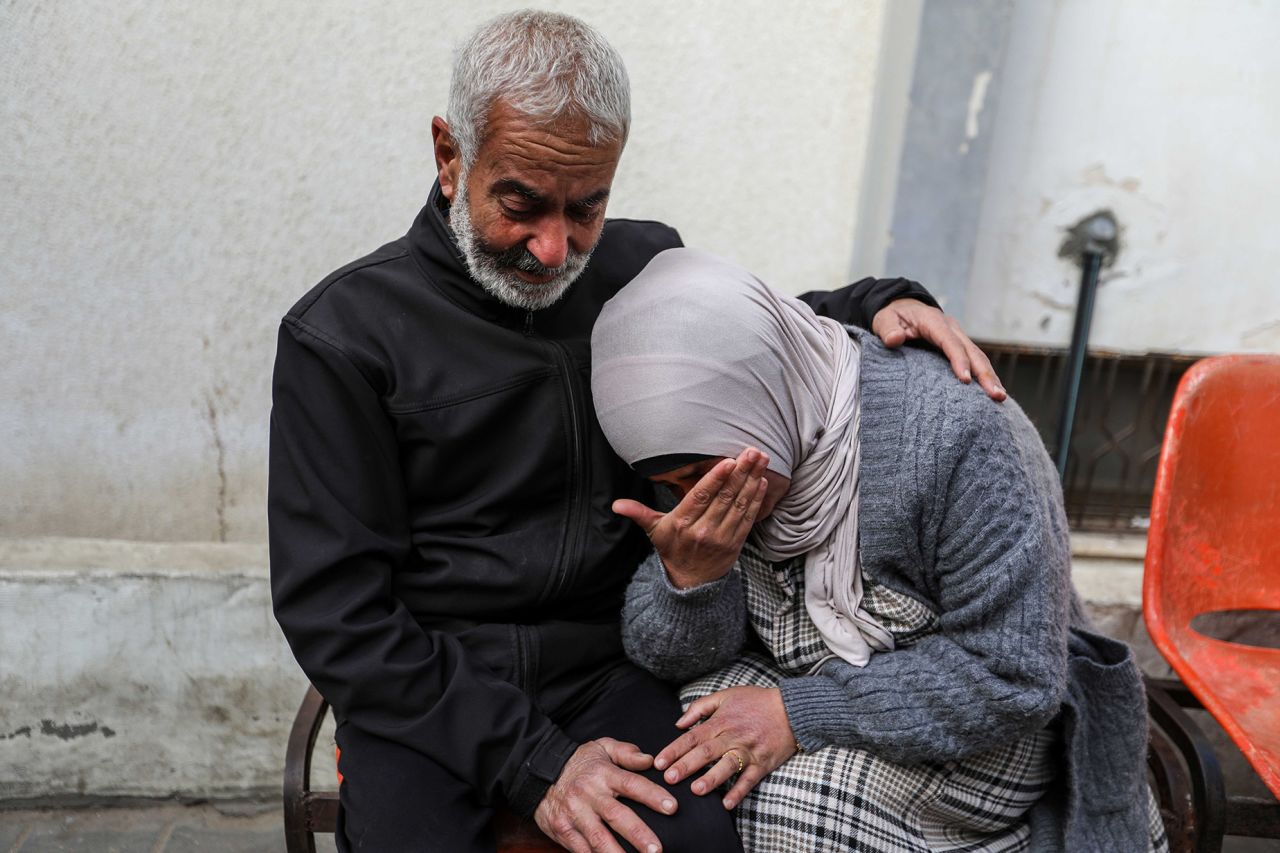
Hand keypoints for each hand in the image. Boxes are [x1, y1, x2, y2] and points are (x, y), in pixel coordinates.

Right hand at [534, 738, 674, 852]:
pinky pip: (580, 849)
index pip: (631, 784)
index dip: (652, 795)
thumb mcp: (601, 748)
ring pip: (598, 837)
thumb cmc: (578, 762)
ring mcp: (575, 814)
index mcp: (603, 774)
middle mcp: (590, 795)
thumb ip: (626, 753)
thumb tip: (649, 760)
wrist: (537, 772)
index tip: (672, 807)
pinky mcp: (563, 830)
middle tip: (657, 849)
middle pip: (616, 816)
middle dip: (638, 833)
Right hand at [612, 448, 768, 588]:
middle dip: (741, 472)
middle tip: (752, 452)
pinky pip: (748, 518)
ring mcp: (722, 538)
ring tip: (761, 460)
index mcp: (682, 523)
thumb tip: (616, 505)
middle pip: (724, 497)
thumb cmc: (672, 550)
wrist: (690, 583)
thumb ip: (638, 513)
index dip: (715, 479)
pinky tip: (761, 482)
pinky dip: (756, 499)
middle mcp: (703, 530)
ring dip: (752, 481)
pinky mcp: (736, 543)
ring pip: (739, 505)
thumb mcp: (654, 531)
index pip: (700, 497)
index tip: (728, 462)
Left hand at [653, 686, 796, 810]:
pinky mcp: (763, 763)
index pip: (692, 737)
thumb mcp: (726, 695)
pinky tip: (727, 804)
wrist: (792, 709)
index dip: (674, 750)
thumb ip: (700, 707)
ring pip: (727, 765)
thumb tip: (679, 722)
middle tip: (669, 778)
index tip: (658, 762)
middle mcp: (733, 736)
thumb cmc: (756, 701)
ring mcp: (748, 750)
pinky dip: (739, 791)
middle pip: (706, 752)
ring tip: (696, 790)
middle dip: (686, 765)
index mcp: (721, 721)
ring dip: (712, 778)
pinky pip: (750, 779)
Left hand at [871, 298, 1005, 400]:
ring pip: (979, 356)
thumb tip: (894, 339)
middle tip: (996, 395)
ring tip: (1000, 398)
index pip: (949, 341)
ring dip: (990, 377)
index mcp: (934, 321)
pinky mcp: (960, 345)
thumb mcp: (884, 319)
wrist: (902, 307)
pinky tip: (992, 392)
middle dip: (985, 373)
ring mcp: (958, 336)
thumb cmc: (892, 316)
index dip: (959, 360)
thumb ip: (888, 329)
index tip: (966, 380)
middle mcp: (951, 328)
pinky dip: (985, 375)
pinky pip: (975, 360)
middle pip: (972, 351)